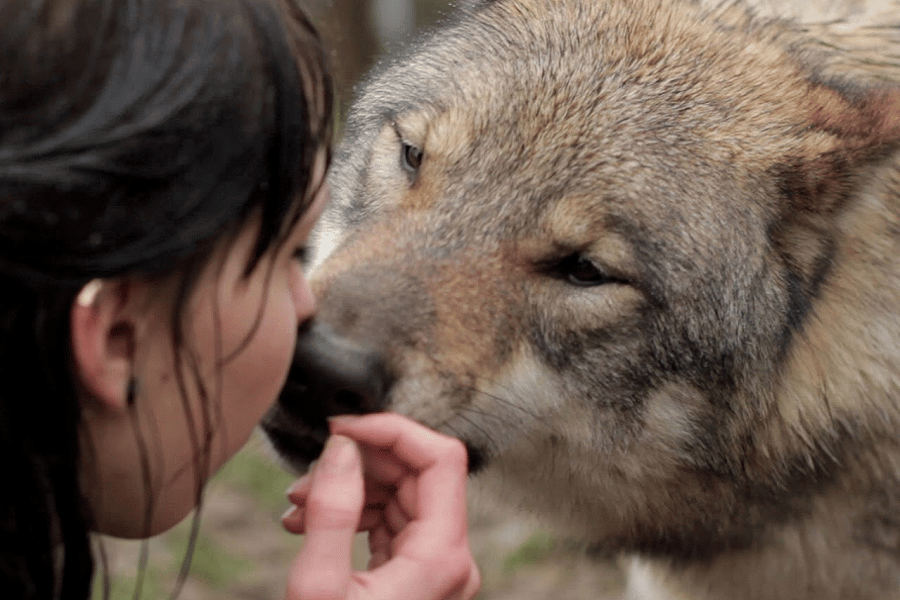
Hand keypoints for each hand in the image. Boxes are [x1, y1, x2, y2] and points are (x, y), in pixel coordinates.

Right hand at [281, 413, 480, 599]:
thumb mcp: (318, 588)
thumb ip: (332, 512)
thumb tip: (342, 447)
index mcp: (443, 557)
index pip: (441, 457)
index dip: (390, 430)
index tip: (343, 428)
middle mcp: (451, 560)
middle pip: (417, 473)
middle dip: (358, 463)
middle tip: (307, 476)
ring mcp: (437, 569)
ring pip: (401, 495)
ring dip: (350, 489)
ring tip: (300, 506)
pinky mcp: (417, 576)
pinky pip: (392, 522)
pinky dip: (354, 514)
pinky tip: (312, 523)